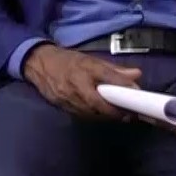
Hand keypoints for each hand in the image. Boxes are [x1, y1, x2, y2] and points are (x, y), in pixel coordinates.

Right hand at [22, 44, 142, 119]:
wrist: (39, 64)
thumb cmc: (68, 61)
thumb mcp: (91, 59)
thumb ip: (113, 70)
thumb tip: (136, 75)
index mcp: (85, 66)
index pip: (107, 76)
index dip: (122, 86)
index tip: (136, 95)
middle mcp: (76, 83)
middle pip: (98, 102)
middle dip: (114, 111)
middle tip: (129, 115)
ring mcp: (67, 97)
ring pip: (90, 112)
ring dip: (106, 116)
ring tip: (120, 116)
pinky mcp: (62, 106)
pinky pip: (82, 115)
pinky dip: (94, 116)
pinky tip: (102, 115)